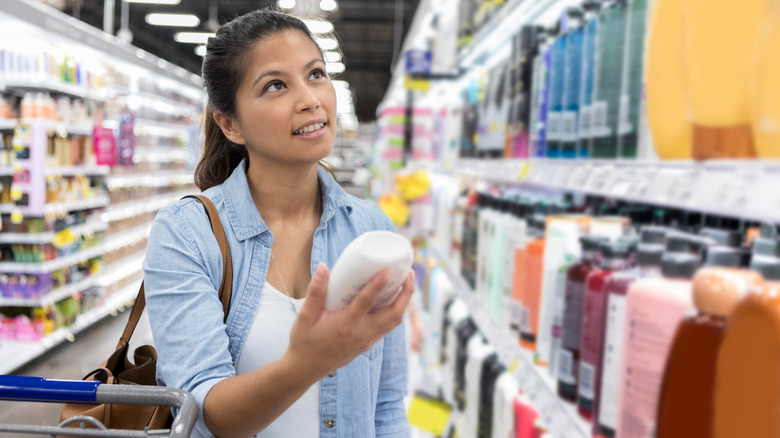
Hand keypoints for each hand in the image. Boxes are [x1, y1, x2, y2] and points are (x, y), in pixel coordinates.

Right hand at [286, 262, 414, 376]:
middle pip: (393, 314)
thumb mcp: (305, 316)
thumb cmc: (304, 342)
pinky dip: (395, 312)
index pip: (367, 302)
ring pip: (394, 322)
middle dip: (405, 293)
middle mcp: (361, 333)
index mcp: (346, 325)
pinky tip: (393, 301)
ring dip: (403, 303)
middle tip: (409, 274)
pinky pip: (387, 327)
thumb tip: (323, 267)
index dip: (379, 284)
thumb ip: (316, 291)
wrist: (305, 369)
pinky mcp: (367, 344)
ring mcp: (367, 340)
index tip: (389, 270)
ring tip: (406, 284)